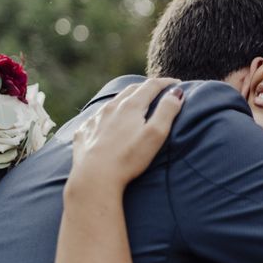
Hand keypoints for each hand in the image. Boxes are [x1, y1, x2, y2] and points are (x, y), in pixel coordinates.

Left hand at [69, 78, 183, 193]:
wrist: (93, 179)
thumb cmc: (129, 158)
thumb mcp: (156, 134)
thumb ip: (167, 111)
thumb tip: (176, 92)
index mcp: (131, 106)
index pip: (152, 86)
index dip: (166, 83)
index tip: (178, 84)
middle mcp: (111, 107)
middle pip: (132, 89)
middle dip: (147, 87)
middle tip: (159, 91)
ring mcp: (95, 119)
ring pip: (114, 101)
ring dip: (127, 99)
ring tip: (136, 104)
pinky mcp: (84, 132)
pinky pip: (98, 116)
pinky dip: (109, 114)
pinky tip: (109, 122)